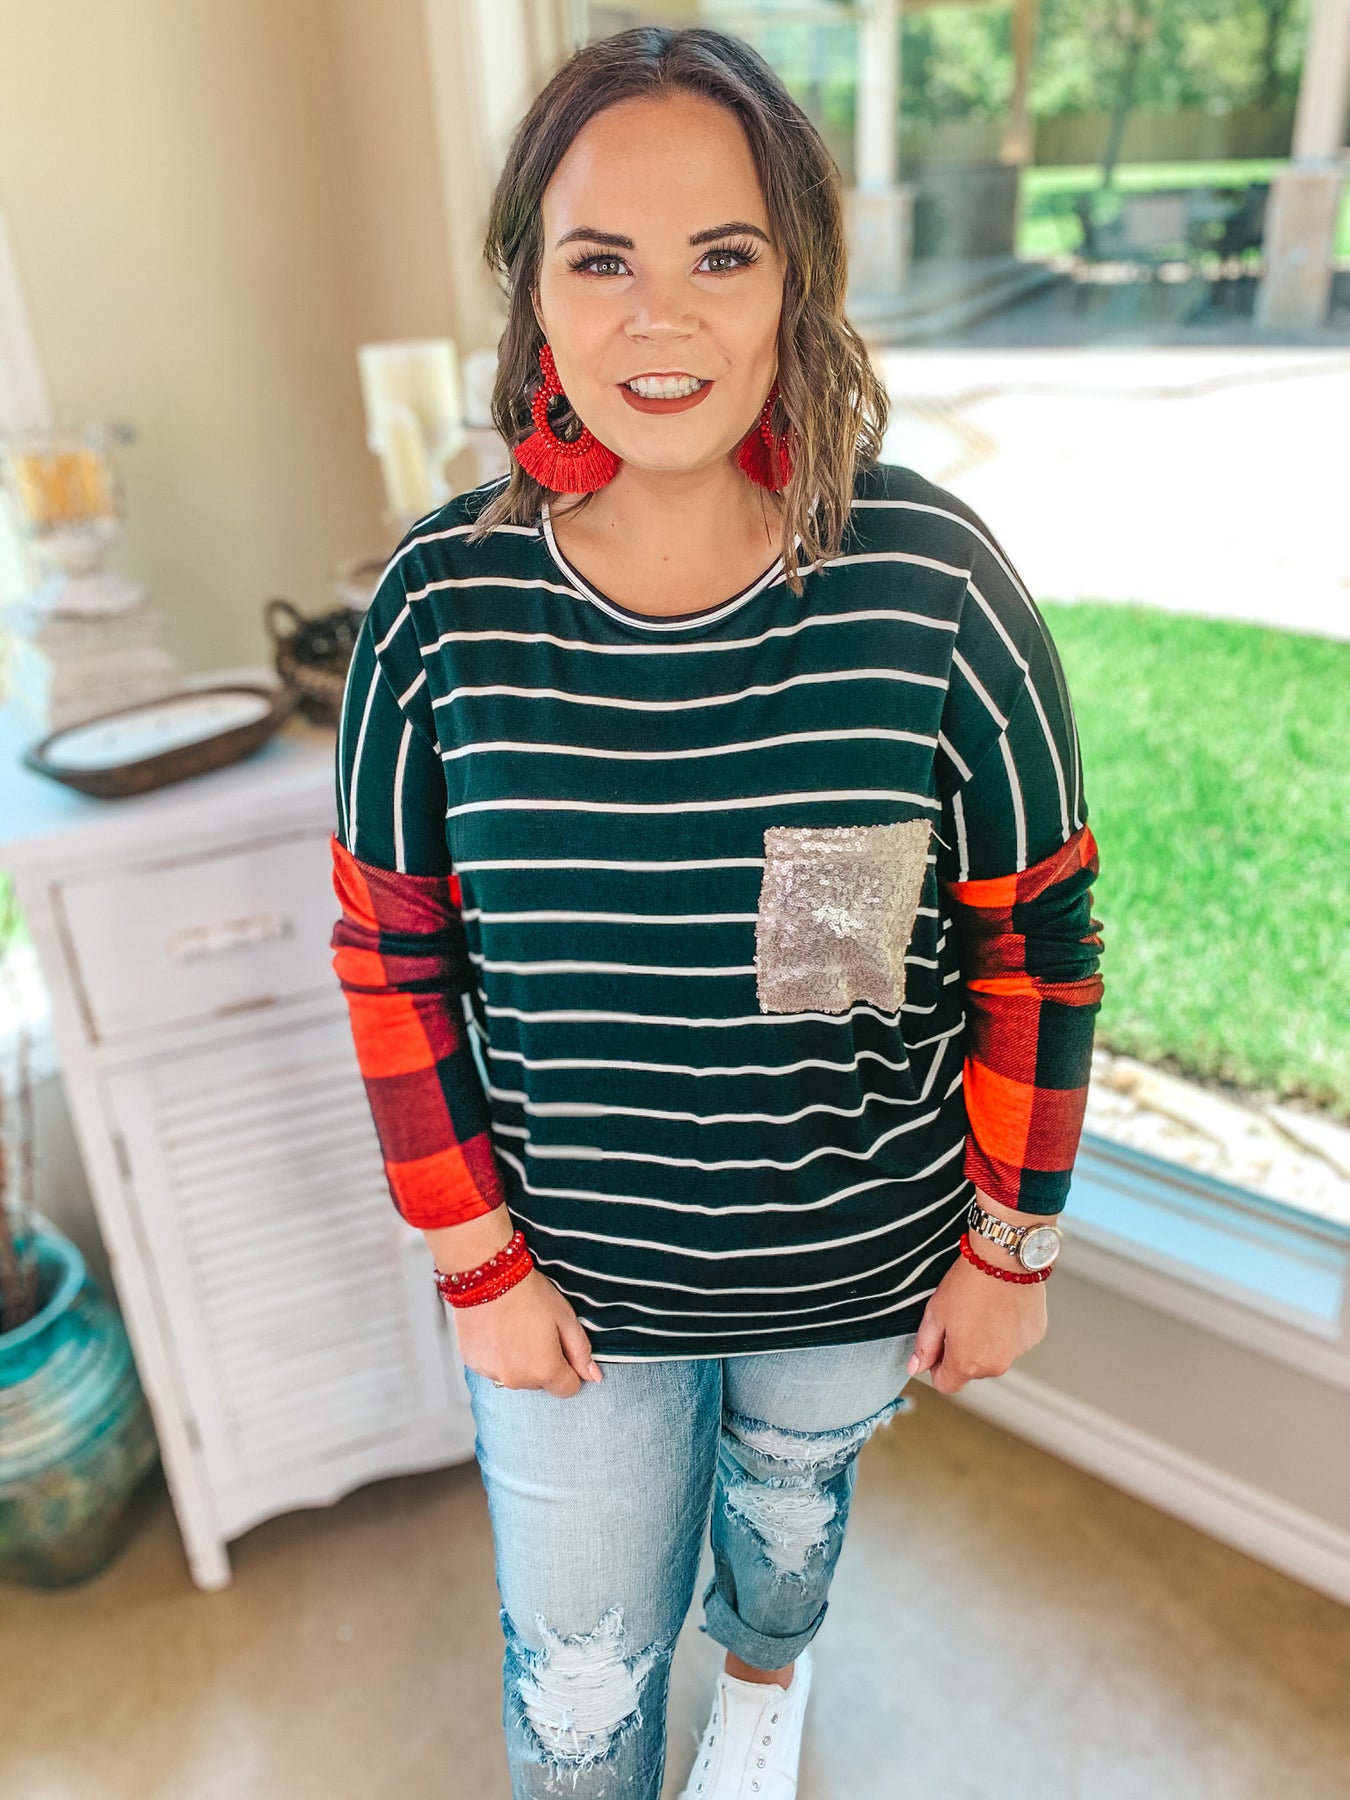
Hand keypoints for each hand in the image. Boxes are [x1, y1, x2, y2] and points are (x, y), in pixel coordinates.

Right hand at [453, 1267, 602, 1397]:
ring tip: (513, 1328)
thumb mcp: (565, 1317)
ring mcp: (491, 1373)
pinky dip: (496, 1354)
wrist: (487, 1276)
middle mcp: (517, 1380)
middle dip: (542, 1363)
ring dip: (517, 1360)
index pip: (567, 1389)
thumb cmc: (528, 1293)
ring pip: (515, 1375)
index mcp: (544, 1370)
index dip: (569, 1368)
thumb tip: (594, 1377)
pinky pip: (492, 1367)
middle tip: (535, 1330)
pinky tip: (496, 1330)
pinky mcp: (473, 1363)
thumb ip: (581, 1352)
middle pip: (540, 1382)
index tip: (560, 1346)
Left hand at [906, 1244, 1047, 1394]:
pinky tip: (1001, 1307)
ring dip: (986, 1342)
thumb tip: (916, 1367)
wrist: (1004, 1259)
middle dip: (963, 1351)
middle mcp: (995, 1366)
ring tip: (983, 1309)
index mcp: (967, 1364)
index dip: (937, 1368)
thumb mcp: (935, 1313)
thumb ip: (924, 1346)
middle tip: (961, 1318)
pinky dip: (1006, 1331)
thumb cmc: (968, 1283)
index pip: (947, 1385)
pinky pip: (1014, 1342)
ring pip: (994, 1356)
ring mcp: (1017, 1353)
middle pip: (971, 1370)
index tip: (938, 1347)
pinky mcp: (1033, 1337)